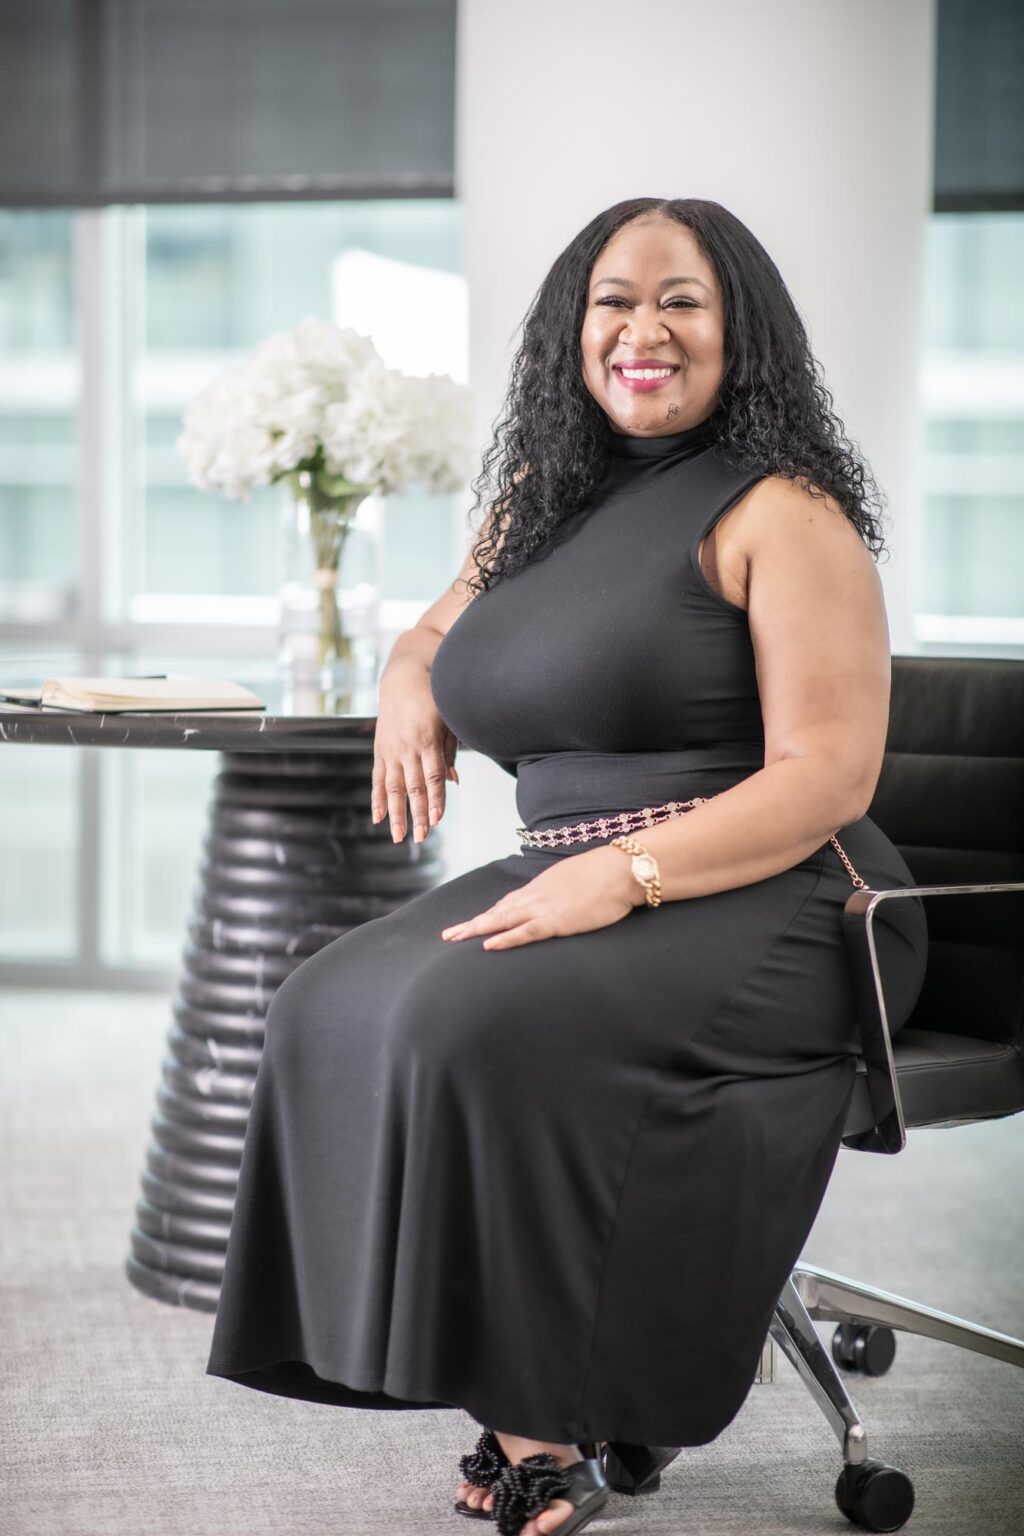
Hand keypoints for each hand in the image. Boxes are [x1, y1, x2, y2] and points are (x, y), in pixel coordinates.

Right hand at [372, 660, 458, 842]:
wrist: (403, 677)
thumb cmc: (434, 698)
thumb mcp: (448, 720)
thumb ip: (449, 750)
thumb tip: (453, 781)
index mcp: (426, 740)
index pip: (432, 777)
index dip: (435, 800)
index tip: (437, 820)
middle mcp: (406, 748)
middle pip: (413, 787)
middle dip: (418, 814)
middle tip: (421, 838)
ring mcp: (390, 750)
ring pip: (393, 788)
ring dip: (396, 814)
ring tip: (399, 836)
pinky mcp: (380, 750)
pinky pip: (378, 779)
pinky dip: (377, 799)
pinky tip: (377, 817)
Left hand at [441, 845, 644, 949]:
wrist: (622, 869)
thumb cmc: (606, 873)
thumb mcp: (576, 879)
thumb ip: (562, 891)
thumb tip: (560, 900)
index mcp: (542, 886)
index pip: (509, 903)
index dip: (489, 914)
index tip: (473, 923)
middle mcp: (536, 895)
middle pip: (496, 911)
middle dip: (471, 923)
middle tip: (447, 934)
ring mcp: (544, 908)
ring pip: (502, 920)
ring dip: (476, 929)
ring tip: (454, 939)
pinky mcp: (557, 921)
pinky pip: (525, 932)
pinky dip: (505, 938)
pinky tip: (487, 945)